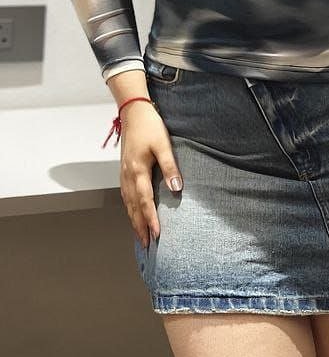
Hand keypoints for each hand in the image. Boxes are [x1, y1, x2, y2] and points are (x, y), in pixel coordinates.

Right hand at [119, 101, 182, 247]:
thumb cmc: (150, 126)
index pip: (144, 202)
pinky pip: (125, 194)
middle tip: (146, 245)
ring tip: (139, 234)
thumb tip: (176, 188)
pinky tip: (133, 211)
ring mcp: (123, 173)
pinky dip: (129, 207)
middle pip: (133, 207)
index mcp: (137, 171)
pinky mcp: (124, 169)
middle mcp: (127, 175)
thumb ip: (170, 167)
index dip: (150, 220)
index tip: (156, 235)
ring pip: (127, 202)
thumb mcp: (163, 144)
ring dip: (133, 219)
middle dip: (139, 226)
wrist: (133, 112)